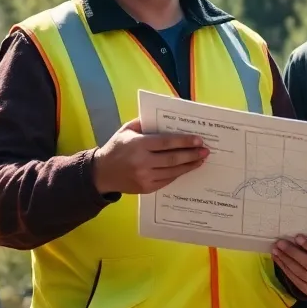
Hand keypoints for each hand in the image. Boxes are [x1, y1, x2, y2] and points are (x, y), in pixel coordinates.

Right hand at [91, 118, 207, 193]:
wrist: (101, 173)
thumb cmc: (116, 148)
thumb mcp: (126, 130)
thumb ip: (144, 123)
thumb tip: (166, 119)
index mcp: (138, 145)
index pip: (166, 143)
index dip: (184, 141)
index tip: (198, 140)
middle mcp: (142, 162)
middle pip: (173, 158)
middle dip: (192, 154)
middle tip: (205, 150)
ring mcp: (144, 177)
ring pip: (173, 172)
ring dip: (189, 166)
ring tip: (201, 159)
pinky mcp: (146, 188)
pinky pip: (167, 180)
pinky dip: (178, 174)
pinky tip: (187, 168)